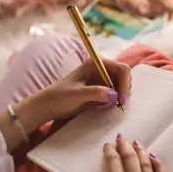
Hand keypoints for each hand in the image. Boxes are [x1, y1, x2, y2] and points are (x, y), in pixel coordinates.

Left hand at [0, 59, 130, 156]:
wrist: (46, 106)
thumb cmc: (58, 97)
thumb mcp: (77, 95)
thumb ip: (96, 93)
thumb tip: (115, 95)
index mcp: (95, 63)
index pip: (122, 69)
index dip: (125, 84)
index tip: (121, 100)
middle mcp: (101, 69)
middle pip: (124, 76)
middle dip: (125, 90)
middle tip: (120, 106)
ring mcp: (101, 79)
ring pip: (121, 85)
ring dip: (122, 96)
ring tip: (116, 108)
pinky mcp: (100, 90)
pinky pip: (115, 93)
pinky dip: (117, 100)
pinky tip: (112, 108)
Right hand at [73, 135, 170, 171]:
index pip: (113, 162)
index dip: (110, 152)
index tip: (108, 146)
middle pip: (131, 159)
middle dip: (126, 147)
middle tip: (122, 139)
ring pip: (148, 165)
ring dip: (142, 153)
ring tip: (138, 144)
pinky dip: (160, 166)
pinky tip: (156, 160)